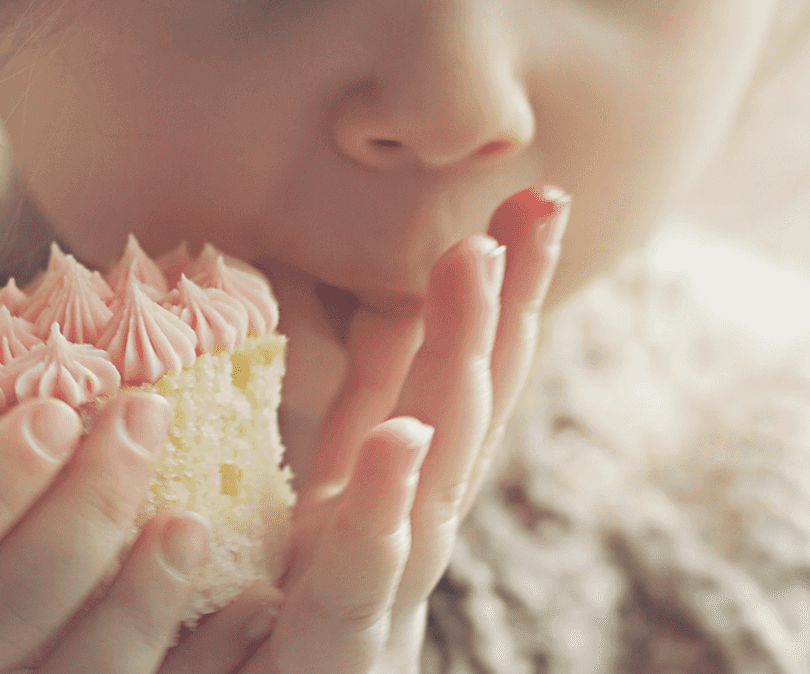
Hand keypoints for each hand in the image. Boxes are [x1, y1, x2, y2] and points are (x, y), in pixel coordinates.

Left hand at [161, 185, 569, 672]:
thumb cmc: (295, 611)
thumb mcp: (324, 489)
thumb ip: (358, 408)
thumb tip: (383, 309)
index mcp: (398, 482)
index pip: (456, 370)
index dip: (497, 293)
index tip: (530, 203)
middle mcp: (411, 521)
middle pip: (471, 400)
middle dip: (507, 304)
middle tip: (539, 204)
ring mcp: (388, 578)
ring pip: (441, 464)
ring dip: (460, 365)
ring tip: (476, 268)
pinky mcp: (342, 637)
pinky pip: (365, 567)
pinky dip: (386, 502)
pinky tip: (403, 438)